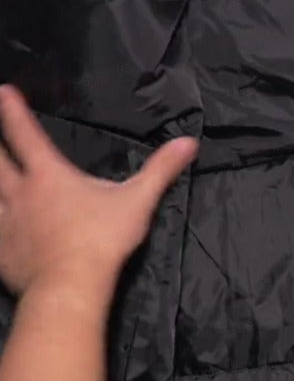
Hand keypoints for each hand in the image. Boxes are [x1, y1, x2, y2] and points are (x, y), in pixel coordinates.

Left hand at [0, 85, 196, 297]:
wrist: (69, 287)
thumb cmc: (102, 239)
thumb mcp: (138, 200)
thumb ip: (161, 169)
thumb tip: (189, 142)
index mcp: (49, 176)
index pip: (26, 136)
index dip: (12, 112)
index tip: (3, 92)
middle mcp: (20, 193)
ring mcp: (5, 223)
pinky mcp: (0, 251)